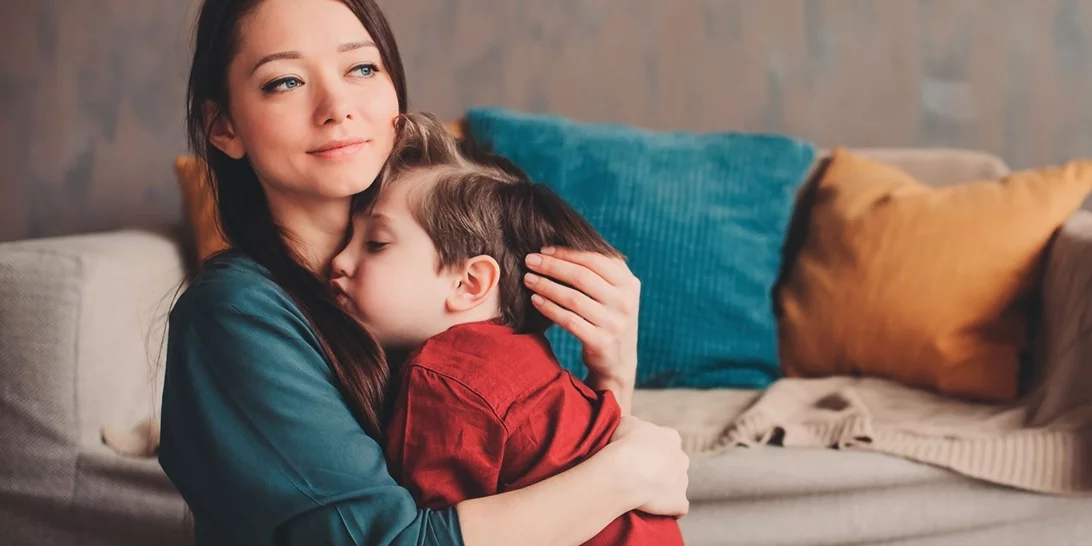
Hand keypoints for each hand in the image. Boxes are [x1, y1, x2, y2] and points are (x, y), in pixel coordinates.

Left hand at [523, 247, 640, 391]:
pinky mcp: (602, 342)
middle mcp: (625, 301)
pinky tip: (535, 301)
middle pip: (582, 276)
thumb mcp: (614, 293)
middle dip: (552, 266)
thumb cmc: (608, 318)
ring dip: (547, 286)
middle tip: (529, 261)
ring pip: (574, 298)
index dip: (567, 252)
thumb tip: (560, 246)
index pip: (595, 259)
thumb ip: (599, 271)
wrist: (619, 361)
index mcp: (629, 283)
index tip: (543, 249)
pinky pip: (570, 321)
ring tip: (528, 279)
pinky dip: (550, 309)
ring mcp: (615, 323)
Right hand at [607, 416, 689, 516]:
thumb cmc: (622, 444)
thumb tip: (633, 429)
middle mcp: (682, 458)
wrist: (623, 472)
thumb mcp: (626, 423)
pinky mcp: (680, 501)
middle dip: (662, 469)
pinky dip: (671, 509)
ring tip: (644, 493)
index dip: (651, 450)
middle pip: (675, 464)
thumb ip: (635, 425)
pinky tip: (656, 510)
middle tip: (640, 475)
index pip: (666, 442)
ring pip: (677, 485)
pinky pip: (679, 507)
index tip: (638, 456)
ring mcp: (683, 481)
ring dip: (665, 489)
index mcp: (671, 437)